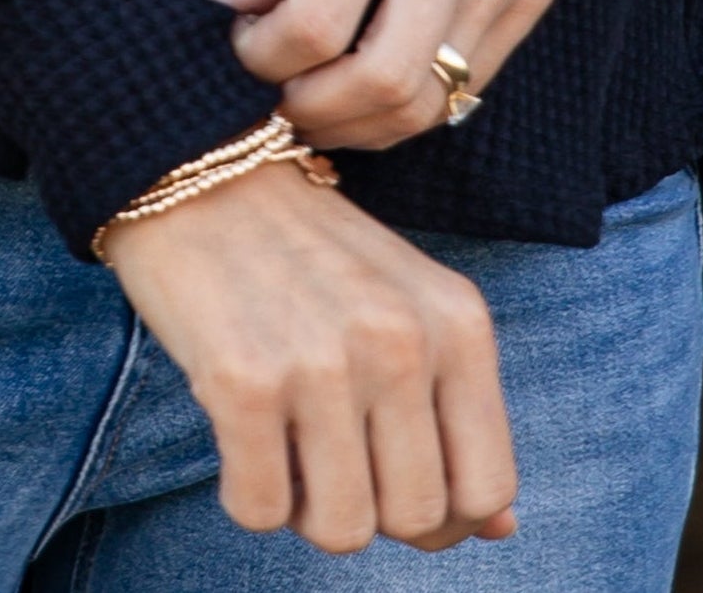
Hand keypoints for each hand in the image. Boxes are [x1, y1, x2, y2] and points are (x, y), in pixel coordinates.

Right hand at [99, 157, 516, 553]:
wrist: (199, 171)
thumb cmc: (308, 252)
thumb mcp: (407, 306)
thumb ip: (459, 412)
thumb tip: (503, 530)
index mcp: (458, 321)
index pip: (486, 488)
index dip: (443, 519)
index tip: (392, 486)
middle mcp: (402, 340)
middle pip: (414, 519)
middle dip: (369, 508)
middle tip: (325, 451)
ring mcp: (324, 361)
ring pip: (343, 531)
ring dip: (305, 509)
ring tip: (284, 442)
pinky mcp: (245, 381)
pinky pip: (261, 510)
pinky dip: (246, 494)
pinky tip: (239, 436)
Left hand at [203, 0, 566, 148]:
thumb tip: (223, 12)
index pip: (317, 18)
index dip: (263, 57)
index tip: (242, 43)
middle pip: (382, 80)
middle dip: (316, 113)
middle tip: (278, 96)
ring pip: (432, 102)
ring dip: (364, 124)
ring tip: (320, 99)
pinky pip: (472, 83)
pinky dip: (415, 101)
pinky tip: (375, 77)